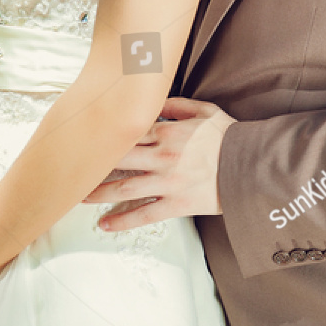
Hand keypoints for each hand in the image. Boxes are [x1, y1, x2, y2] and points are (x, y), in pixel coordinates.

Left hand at [84, 98, 233, 230]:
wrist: (253, 167)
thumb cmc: (230, 137)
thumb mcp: (206, 111)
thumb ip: (177, 105)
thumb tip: (155, 100)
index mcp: (167, 132)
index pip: (126, 131)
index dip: (103, 134)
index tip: (85, 137)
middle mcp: (162, 157)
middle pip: (117, 159)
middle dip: (92, 163)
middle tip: (72, 167)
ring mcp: (167, 183)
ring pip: (123, 188)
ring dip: (98, 193)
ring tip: (78, 197)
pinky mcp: (177, 205)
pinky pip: (144, 214)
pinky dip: (122, 221)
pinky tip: (104, 225)